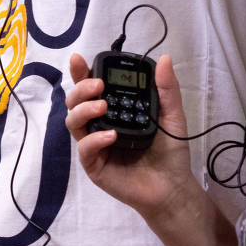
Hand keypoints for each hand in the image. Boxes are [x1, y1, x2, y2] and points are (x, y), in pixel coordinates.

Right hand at [64, 53, 200, 220]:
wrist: (173, 186)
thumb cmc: (170, 151)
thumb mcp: (172, 115)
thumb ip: (167, 88)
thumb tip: (164, 59)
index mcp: (114, 109)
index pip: (91, 88)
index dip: (82, 73)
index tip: (79, 60)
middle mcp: (99, 124)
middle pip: (75, 101)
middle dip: (81, 89)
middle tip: (98, 85)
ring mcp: (94, 144)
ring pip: (73, 122)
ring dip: (83, 109)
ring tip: (102, 106)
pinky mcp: (94, 165)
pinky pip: (85, 149)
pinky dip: (94, 139)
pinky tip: (110, 136)